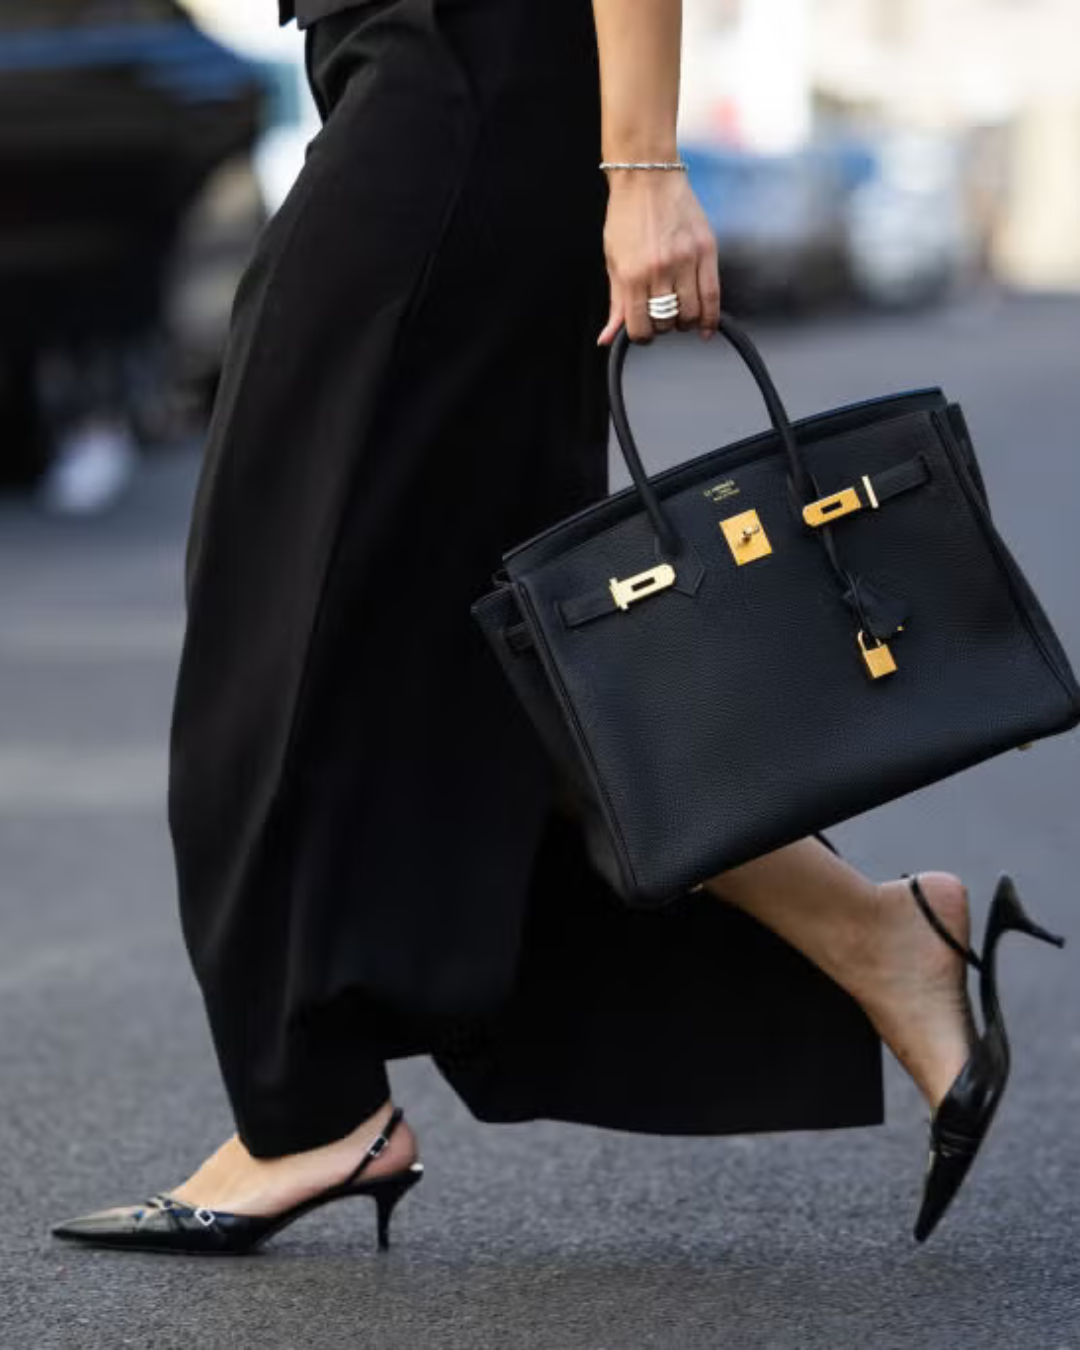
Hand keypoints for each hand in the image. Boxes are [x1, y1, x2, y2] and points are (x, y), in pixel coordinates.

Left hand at [597, 171, 720, 345]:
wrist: (647, 177)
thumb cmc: (626, 217)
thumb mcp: (612, 261)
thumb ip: (615, 303)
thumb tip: (607, 339)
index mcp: (632, 274)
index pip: (641, 327)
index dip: (642, 336)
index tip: (644, 331)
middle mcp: (660, 269)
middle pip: (667, 323)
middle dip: (663, 325)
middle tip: (660, 314)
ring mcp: (685, 259)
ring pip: (691, 313)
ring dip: (685, 321)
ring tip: (679, 312)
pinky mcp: (707, 250)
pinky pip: (713, 295)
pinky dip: (710, 318)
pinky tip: (705, 326)